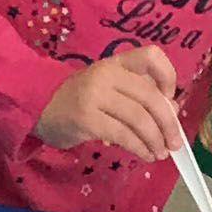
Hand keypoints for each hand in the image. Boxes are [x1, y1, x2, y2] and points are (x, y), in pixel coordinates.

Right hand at [34, 46, 183, 160]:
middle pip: (150, 96)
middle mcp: (107, 74)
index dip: (168, 77)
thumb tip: (171, 112)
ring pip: (139, 119)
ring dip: (155, 140)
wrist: (37, 105)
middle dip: (168, 123)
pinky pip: (123, 135)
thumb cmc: (77, 98)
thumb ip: (137, 95)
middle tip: (174, 142)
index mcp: (115, 62)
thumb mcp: (108, 88)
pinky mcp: (86, 119)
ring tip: (160, 153)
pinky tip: (144, 155)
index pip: (151, 56)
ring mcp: (95, 95)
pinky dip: (139, 148)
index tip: (170, 99)